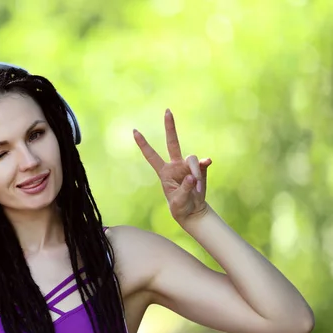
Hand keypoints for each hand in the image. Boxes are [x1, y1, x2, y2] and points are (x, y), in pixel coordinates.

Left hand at [133, 109, 211, 223]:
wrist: (193, 211)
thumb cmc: (180, 207)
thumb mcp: (179, 201)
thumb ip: (185, 189)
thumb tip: (193, 176)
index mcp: (164, 172)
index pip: (151, 155)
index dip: (143, 144)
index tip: (134, 130)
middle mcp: (175, 165)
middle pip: (172, 142)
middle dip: (170, 127)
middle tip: (167, 110)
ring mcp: (188, 166)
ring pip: (192, 159)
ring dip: (196, 173)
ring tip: (197, 188)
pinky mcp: (200, 169)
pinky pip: (203, 163)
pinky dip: (204, 167)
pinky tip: (207, 163)